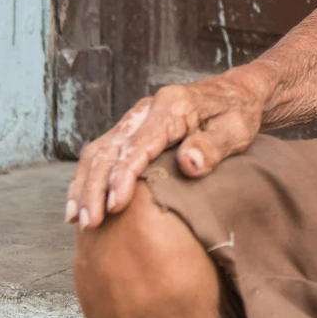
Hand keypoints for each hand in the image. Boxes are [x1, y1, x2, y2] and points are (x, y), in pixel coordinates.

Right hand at [64, 69, 267, 229]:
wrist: (236, 94)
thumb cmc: (238, 114)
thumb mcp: (236, 129)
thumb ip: (213, 145)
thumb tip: (188, 163)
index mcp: (172, 106)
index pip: (139, 144)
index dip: (124, 176)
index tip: (116, 206)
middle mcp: (146, 109)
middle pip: (110, 149)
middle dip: (95, 187)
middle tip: (90, 223)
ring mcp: (135, 118)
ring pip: (99, 151)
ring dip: (84, 185)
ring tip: (78, 220)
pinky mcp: (131, 130)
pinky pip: (102, 153)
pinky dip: (87, 178)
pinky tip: (80, 203)